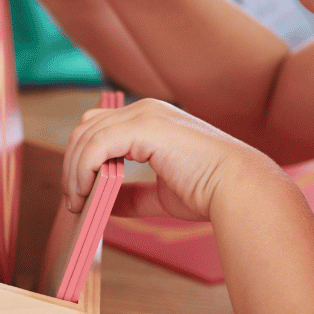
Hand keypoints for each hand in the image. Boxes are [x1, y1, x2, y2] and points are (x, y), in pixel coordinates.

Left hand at [63, 97, 262, 218]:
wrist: (241, 190)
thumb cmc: (212, 192)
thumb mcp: (162, 193)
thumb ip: (133, 194)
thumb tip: (106, 204)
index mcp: (152, 118)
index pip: (100, 126)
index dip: (82, 156)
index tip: (79, 189)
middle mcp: (146, 109)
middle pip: (87, 127)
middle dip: (72, 162)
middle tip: (72, 199)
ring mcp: (145, 114)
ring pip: (87, 135)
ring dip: (74, 170)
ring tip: (77, 201)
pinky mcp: (144, 127)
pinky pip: (96, 145)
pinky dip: (83, 169)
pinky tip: (85, 193)